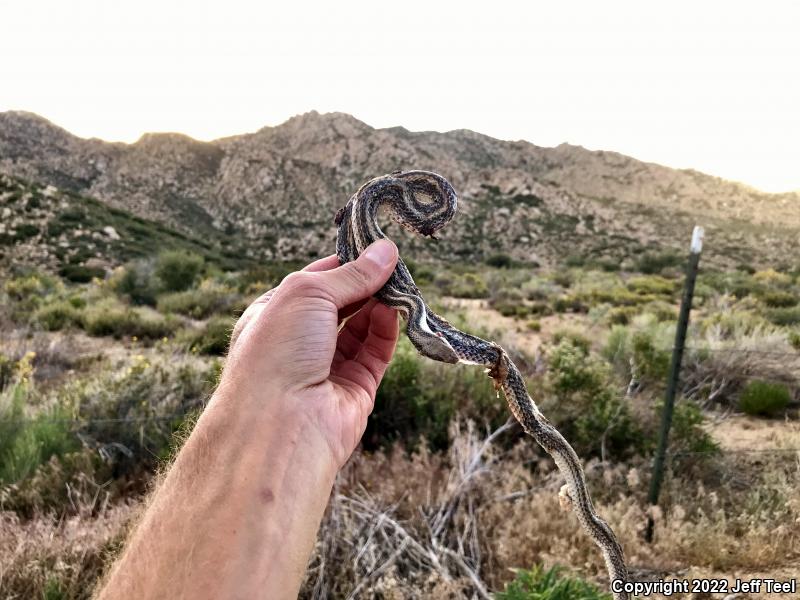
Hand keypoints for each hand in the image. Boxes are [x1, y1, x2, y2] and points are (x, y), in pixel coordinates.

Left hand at [221, 239, 399, 467]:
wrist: (280, 423)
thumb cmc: (277, 350)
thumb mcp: (308, 294)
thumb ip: (351, 274)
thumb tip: (386, 251)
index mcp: (276, 314)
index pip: (316, 280)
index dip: (345, 263)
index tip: (374, 248)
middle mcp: (300, 340)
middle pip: (342, 303)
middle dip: (367, 283)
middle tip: (395, 264)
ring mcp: (327, 366)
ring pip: (362, 327)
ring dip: (381, 304)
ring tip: (401, 285)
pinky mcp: (355, 388)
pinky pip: (376, 353)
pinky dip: (387, 330)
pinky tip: (395, 310)